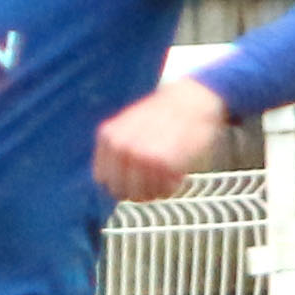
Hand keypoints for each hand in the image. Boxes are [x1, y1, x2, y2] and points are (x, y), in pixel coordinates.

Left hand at [94, 76, 230, 202]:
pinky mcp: (163, 163)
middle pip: (120, 191)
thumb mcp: (126, 125)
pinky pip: (163, 191)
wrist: (192, 99)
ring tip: (166, 174)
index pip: (102, 179)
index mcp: (108, 137)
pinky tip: (178, 171)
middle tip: (153, 180)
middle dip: (136, 190)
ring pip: (141, 195)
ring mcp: (140, 155)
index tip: (133, 179)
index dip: (119, 183)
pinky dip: (172, 186)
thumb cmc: (162, 116)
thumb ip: (115, 151)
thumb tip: (108, 183)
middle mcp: (121, 147)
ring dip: (156, 190)